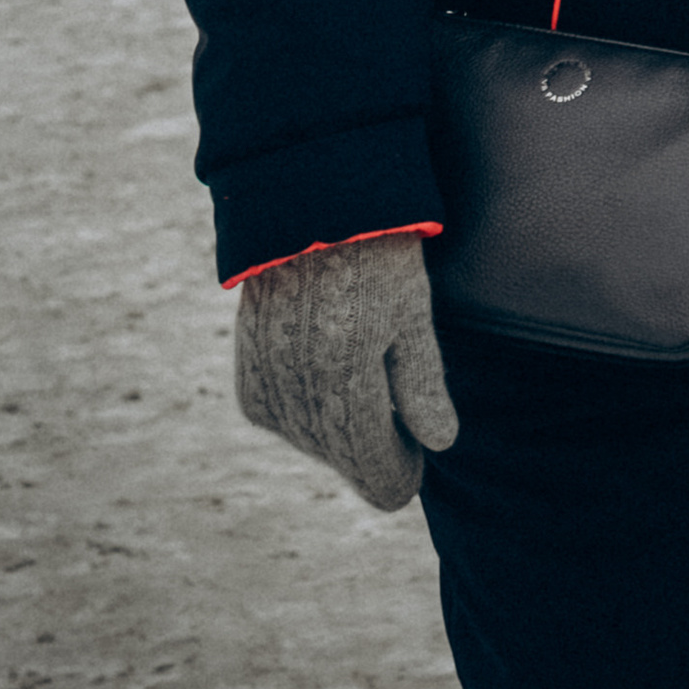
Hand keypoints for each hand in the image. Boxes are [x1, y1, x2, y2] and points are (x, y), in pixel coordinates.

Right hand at [233, 233, 459, 512]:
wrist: (306, 214)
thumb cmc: (374, 257)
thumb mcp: (412, 313)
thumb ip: (423, 385)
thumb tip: (439, 443)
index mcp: (344, 384)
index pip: (374, 470)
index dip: (401, 473)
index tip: (418, 462)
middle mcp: (299, 398)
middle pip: (345, 460)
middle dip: (377, 449)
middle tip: (403, 423)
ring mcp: (268, 393)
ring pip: (316, 445)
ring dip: (344, 431)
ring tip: (370, 387)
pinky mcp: (249, 383)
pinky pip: (286, 423)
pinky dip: (313, 415)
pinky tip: (334, 383)